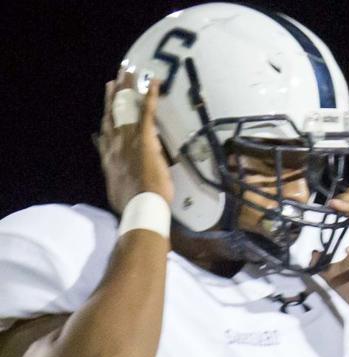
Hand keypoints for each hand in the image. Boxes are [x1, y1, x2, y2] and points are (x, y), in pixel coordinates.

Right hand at [98, 70, 171, 213]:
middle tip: (116, 75)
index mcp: (109, 154)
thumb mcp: (117, 185)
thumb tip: (110, 164)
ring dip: (128, 87)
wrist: (139, 206)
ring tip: (128, 71)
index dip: (106, 112)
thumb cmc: (131, 203)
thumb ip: (115, 171)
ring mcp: (129, 137)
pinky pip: (148, 112)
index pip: (106, 128)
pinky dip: (151, 96)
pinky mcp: (145, 137)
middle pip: (113, 110)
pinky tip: (155, 82)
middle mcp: (115, 141)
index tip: (106, 101)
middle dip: (115, 92)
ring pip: (127, 106)